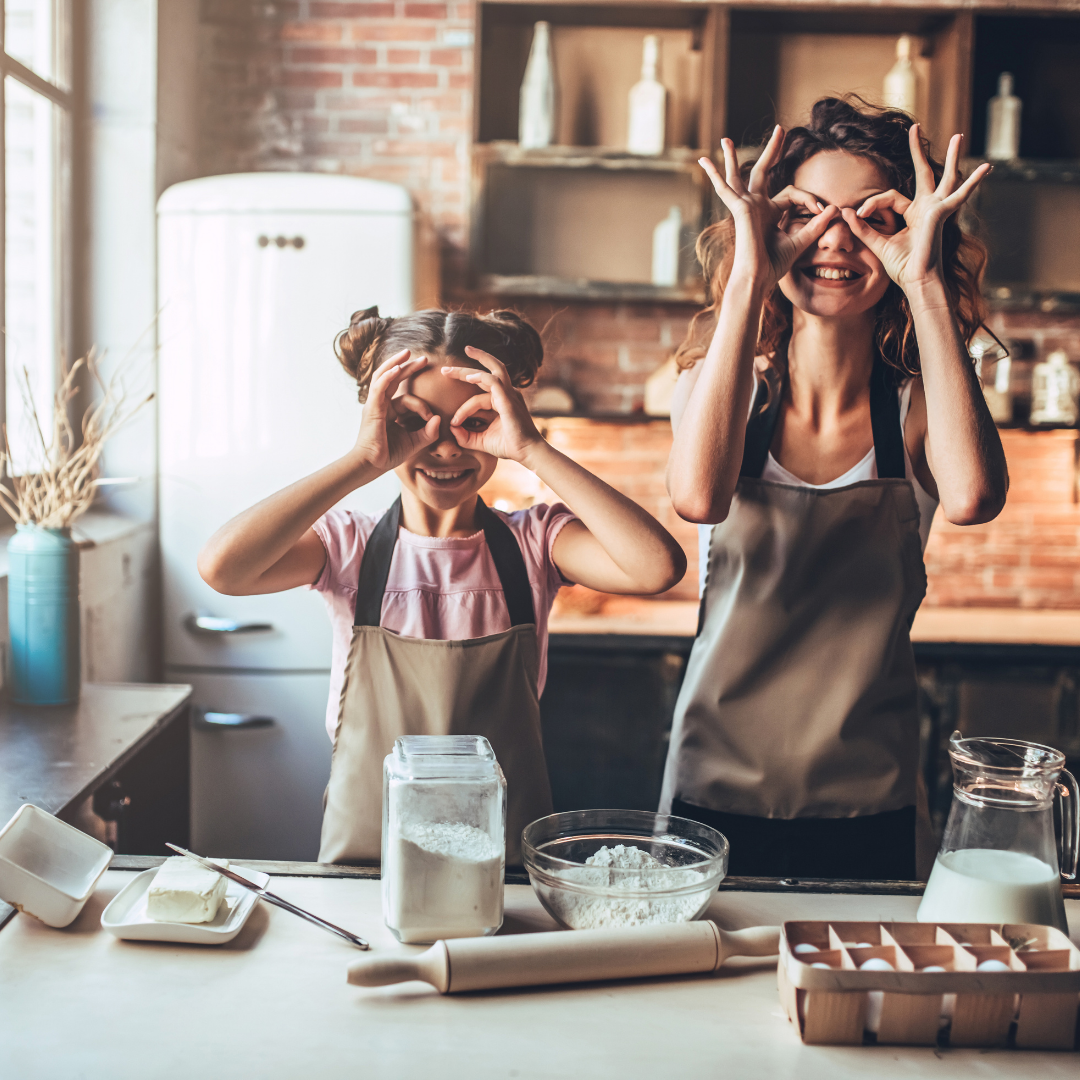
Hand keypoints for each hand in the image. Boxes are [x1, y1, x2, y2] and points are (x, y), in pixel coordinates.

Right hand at [351, 350, 440, 472]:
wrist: (371, 465)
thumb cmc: (389, 455)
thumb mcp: (414, 443)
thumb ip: (428, 432)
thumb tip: (439, 419)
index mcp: (389, 411)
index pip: (406, 398)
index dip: (422, 406)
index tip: (432, 417)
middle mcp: (381, 404)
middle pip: (393, 379)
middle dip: (408, 367)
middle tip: (424, 358)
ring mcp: (375, 404)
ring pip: (383, 376)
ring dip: (396, 363)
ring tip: (407, 353)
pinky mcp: (372, 407)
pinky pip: (380, 387)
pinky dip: (388, 376)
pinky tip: (398, 369)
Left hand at [442, 347, 543, 463]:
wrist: (526, 453)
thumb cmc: (508, 446)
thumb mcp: (481, 440)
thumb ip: (465, 435)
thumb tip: (451, 427)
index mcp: (501, 401)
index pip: (477, 397)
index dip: (462, 410)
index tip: (453, 423)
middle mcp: (506, 394)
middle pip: (485, 373)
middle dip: (463, 370)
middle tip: (444, 369)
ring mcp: (509, 394)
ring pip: (490, 371)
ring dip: (469, 368)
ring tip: (449, 369)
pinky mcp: (508, 398)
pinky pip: (493, 381)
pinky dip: (480, 377)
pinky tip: (468, 377)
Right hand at [700, 126, 837, 292]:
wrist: (758, 278)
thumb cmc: (774, 266)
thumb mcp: (801, 241)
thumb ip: (817, 225)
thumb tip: (835, 208)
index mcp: (769, 213)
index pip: (792, 193)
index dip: (810, 198)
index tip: (823, 209)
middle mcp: (755, 207)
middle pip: (762, 172)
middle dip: (772, 150)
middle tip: (781, 129)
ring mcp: (745, 207)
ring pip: (738, 176)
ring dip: (732, 157)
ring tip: (725, 139)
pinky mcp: (738, 209)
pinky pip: (725, 188)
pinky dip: (714, 175)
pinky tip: (704, 162)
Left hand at [842, 126, 990, 296]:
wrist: (916, 280)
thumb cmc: (902, 267)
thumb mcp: (877, 244)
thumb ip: (863, 229)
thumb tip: (846, 212)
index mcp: (913, 214)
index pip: (889, 196)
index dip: (872, 203)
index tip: (860, 214)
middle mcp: (927, 208)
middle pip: (923, 173)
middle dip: (917, 151)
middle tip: (914, 127)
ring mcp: (937, 208)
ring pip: (945, 177)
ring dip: (951, 157)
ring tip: (958, 136)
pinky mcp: (941, 212)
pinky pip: (960, 194)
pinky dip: (973, 182)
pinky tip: (987, 167)